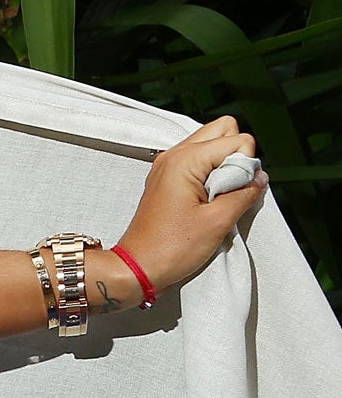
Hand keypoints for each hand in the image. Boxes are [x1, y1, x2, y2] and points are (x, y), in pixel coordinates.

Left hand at [114, 116, 267, 293]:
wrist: (137, 267)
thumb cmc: (170, 248)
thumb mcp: (218, 222)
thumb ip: (245, 193)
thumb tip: (259, 178)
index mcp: (184, 159)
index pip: (237, 139)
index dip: (244, 166)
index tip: (232, 192)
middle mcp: (174, 155)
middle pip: (223, 130)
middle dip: (235, 156)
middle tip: (227, 189)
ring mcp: (168, 166)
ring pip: (211, 145)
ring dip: (222, 166)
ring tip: (215, 198)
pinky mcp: (167, 179)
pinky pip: (198, 162)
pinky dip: (209, 174)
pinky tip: (206, 200)